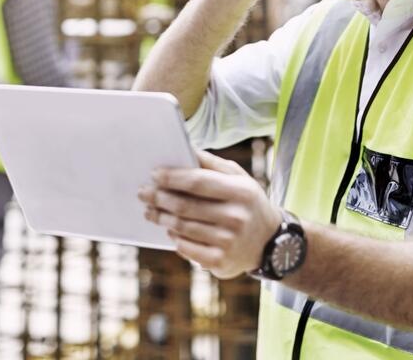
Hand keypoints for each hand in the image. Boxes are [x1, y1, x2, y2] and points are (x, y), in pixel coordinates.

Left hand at [138, 150, 281, 278]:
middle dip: (160, 198)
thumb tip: (186, 150)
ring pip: (182, 228)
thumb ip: (214, 164)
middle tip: (144, 193)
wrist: (268, 241)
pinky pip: (186, 248)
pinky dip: (174, 238)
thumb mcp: (240, 178)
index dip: (173, 177)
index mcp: (241, 191)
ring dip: (161, 218)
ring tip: (150, 210)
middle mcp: (236, 217)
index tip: (155, 174)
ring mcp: (228, 242)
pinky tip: (169, 230)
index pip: (198, 182)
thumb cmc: (248, 202)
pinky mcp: (220, 262)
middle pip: (186, 206)